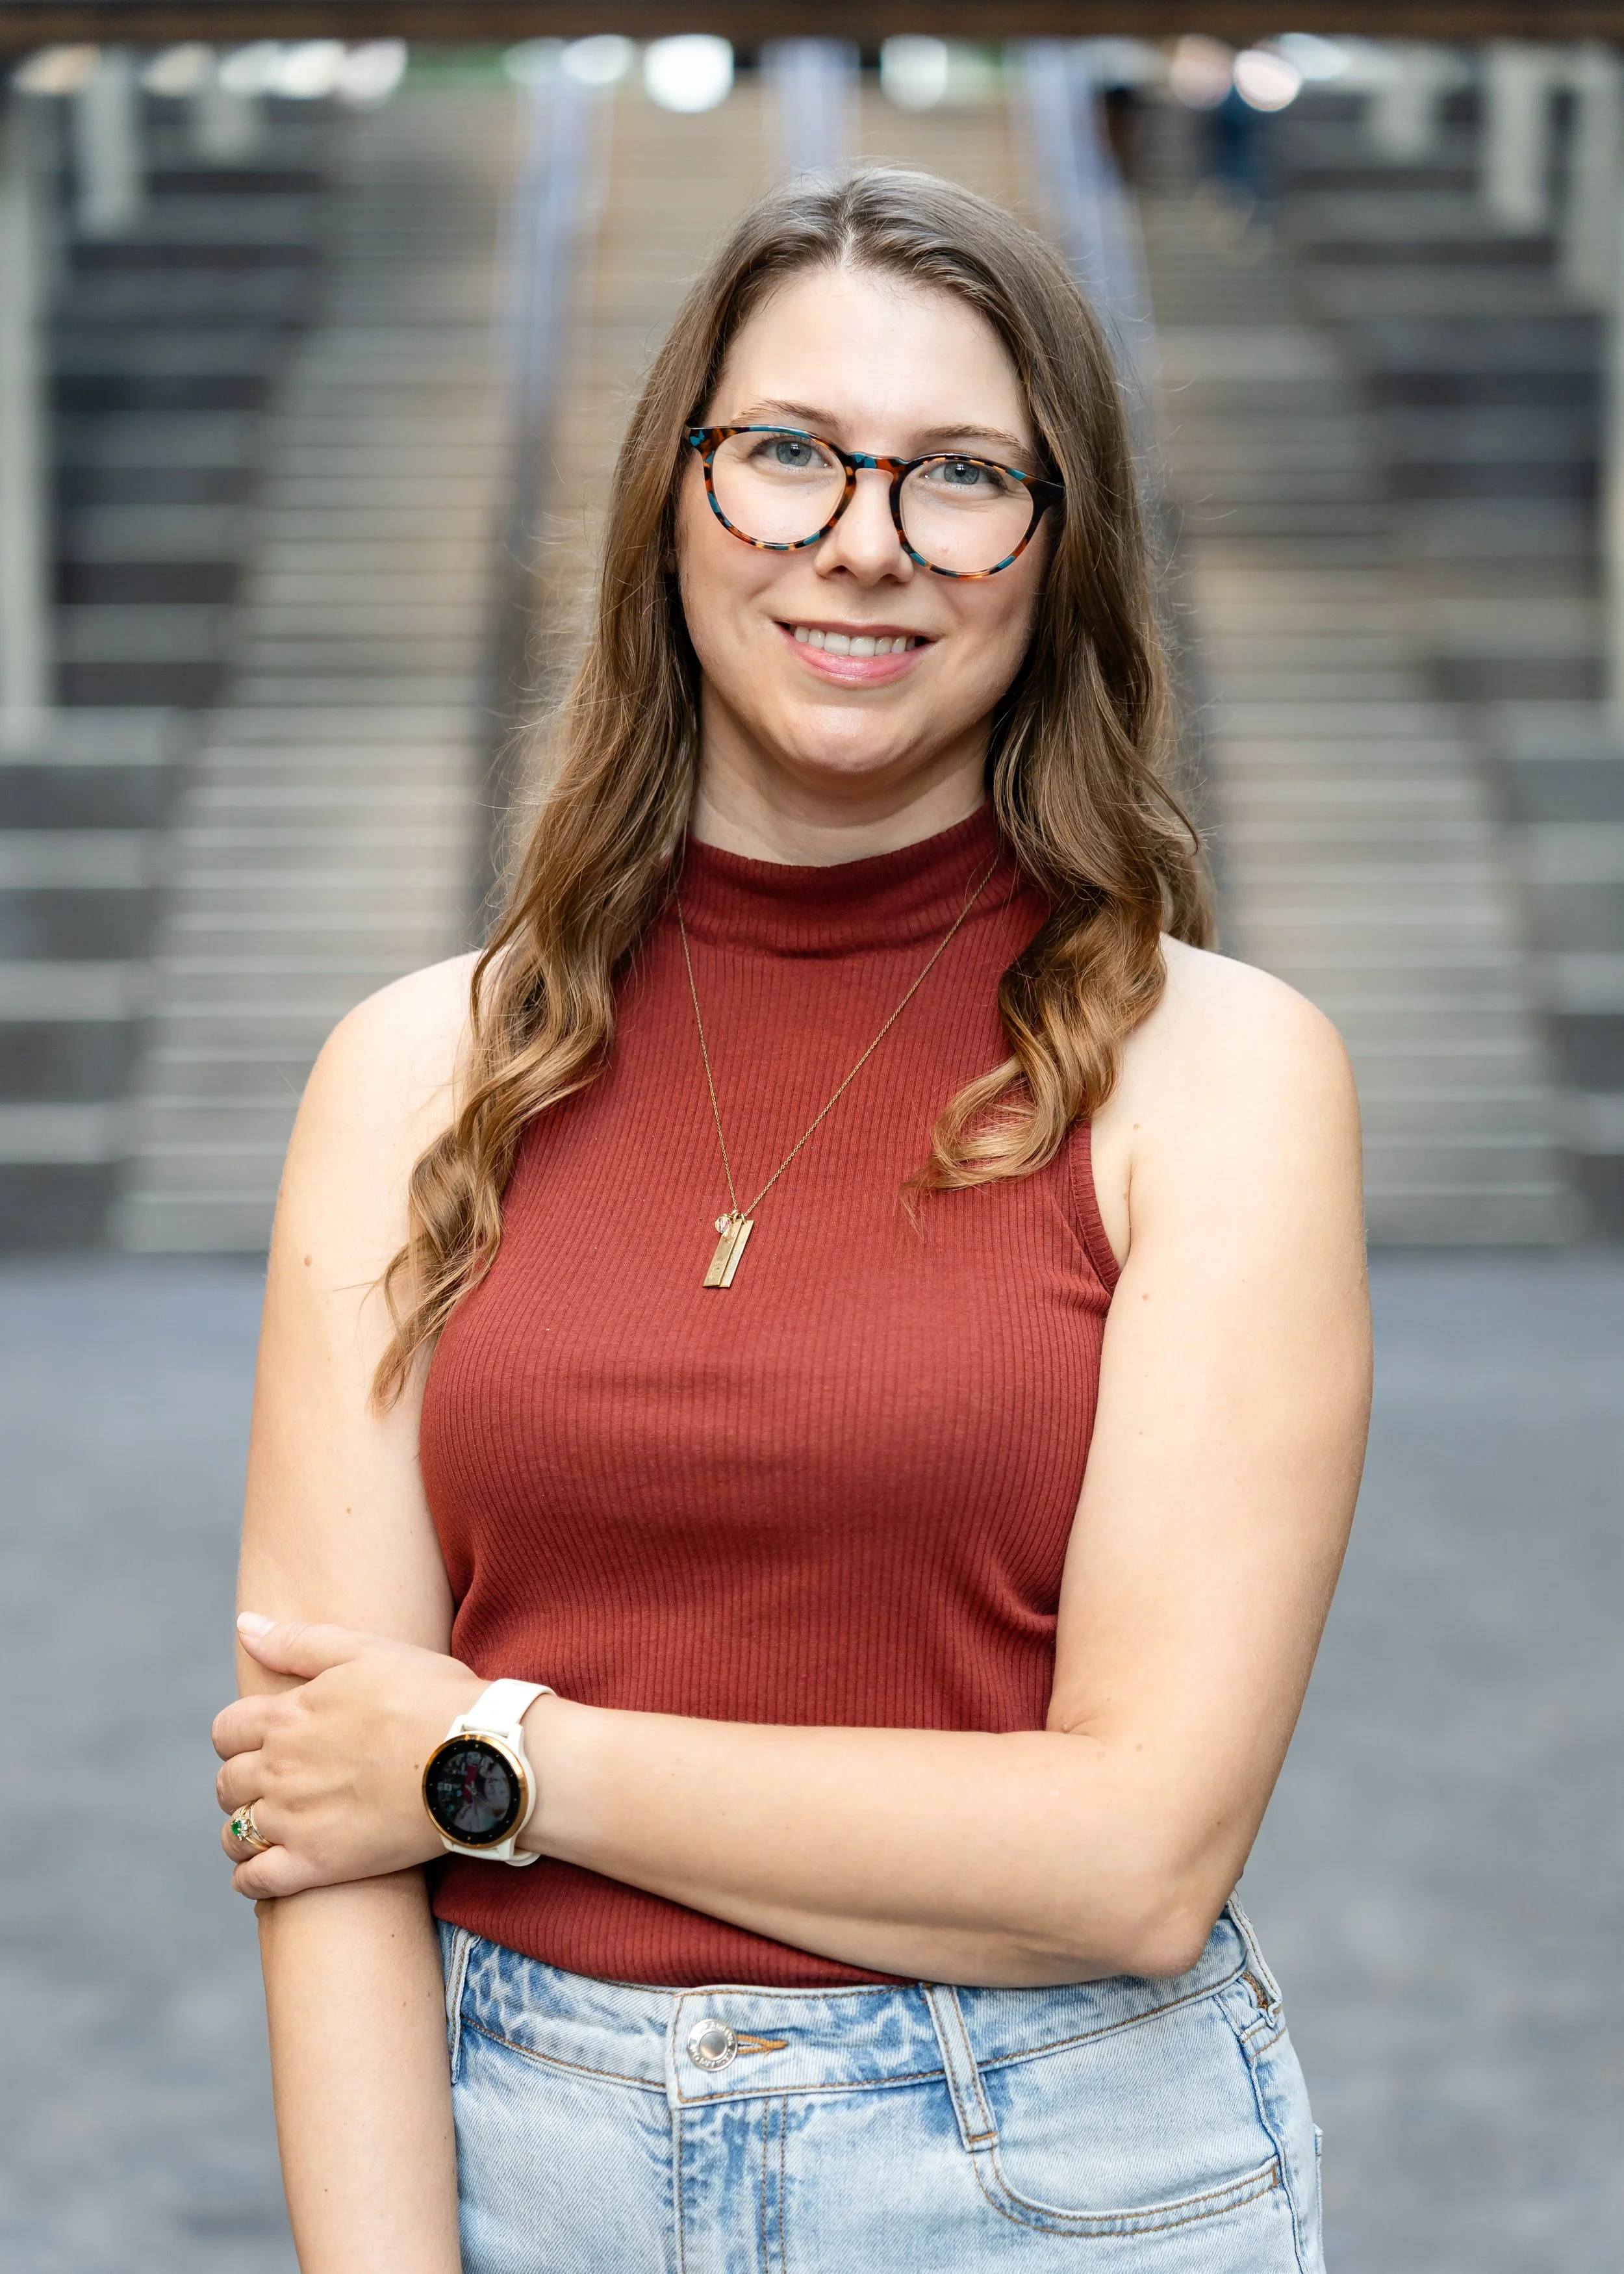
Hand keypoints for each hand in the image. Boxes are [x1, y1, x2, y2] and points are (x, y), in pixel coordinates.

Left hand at [213, 1615, 484, 1898]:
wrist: (475, 1756)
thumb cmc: (430, 1696)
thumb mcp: (366, 1650)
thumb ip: (298, 1641)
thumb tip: (244, 1626)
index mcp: (287, 1716)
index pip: (226, 1731)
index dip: (239, 1736)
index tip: (264, 1741)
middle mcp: (280, 1768)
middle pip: (228, 1783)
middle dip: (243, 1781)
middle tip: (275, 1783)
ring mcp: (295, 1819)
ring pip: (235, 1833)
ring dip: (243, 1830)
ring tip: (269, 1828)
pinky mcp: (317, 1864)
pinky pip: (256, 1881)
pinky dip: (250, 1879)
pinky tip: (264, 1871)